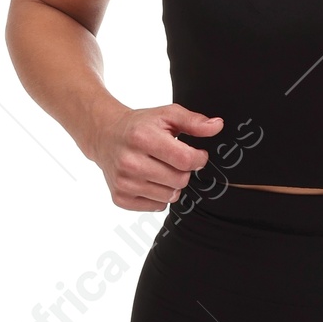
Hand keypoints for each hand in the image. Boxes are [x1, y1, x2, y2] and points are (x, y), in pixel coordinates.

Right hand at [92, 103, 222, 207]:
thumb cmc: (141, 126)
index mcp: (142, 138)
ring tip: (161, 169)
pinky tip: (150, 180)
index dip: (199, 158)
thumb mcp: (167, 115)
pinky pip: (157, 206)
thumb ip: (193, 121)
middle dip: (184, 171)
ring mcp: (123, 182)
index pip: (185, 160)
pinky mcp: (120, 198)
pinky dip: (159, 196)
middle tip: (174, 160)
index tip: (196, 153)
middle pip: (180, 180)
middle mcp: (129, 162)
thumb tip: (217, 126)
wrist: (106, 136)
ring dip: (172, 185)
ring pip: (170, 196)